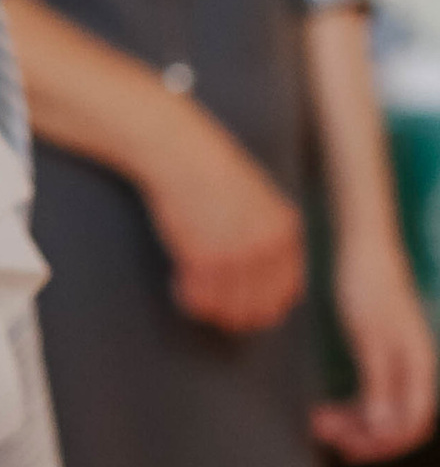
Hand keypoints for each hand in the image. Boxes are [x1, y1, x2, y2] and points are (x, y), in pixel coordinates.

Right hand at [139, 100, 306, 333]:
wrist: (180, 152)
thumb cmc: (212, 171)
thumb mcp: (259, 200)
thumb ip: (269, 235)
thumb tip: (266, 279)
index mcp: (286, 232)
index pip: (288, 290)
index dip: (267, 306)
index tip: (248, 308)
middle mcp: (266, 247)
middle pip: (259, 307)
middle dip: (238, 315)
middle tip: (217, 310)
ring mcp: (236, 255)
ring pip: (228, 308)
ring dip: (211, 309)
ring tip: (194, 292)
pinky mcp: (203, 258)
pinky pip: (198, 298)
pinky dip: (188, 297)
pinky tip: (178, 282)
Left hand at [317, 226, 438, 461]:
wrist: (361, 248)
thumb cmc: (367, 286)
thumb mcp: (369, 337)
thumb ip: (379, 382)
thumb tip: (384, 427)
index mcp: (419, 366)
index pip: (412, 422)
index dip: (384, 443)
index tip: (348, 448)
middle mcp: (414, 369)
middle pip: (398, 421)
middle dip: (365, 436)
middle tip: (325, 435)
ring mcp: (398, 363)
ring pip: (382, 410)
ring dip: (353, 422)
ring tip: (318, 422)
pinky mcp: (381, 356)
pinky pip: (372, 394)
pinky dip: (351, 406)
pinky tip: (326, 409)